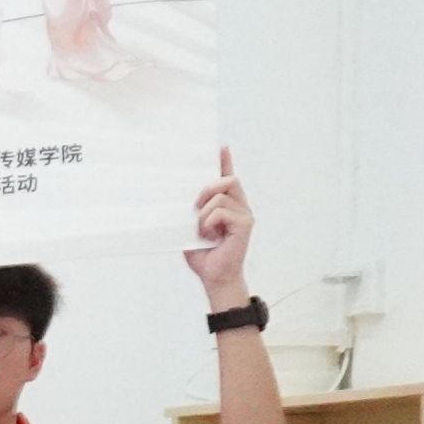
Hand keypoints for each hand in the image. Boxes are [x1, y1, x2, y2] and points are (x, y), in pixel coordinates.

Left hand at [187, 145, 254, 304]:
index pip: (227, 178)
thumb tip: (178, 197)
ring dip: (203, 213)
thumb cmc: (204, 254)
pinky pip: (221, 211)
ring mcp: (244, 214)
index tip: (220, 148)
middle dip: (207, 188)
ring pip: (220, 196)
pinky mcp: (245, 224)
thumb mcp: (191, 227)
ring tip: (203, 229)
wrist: (214, 276)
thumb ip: (191, 211)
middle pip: (227, 180)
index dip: (225, 162)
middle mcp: (239, 206)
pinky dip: (209, 222)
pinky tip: (209, 235)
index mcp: (227, 205)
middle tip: (195, 206)